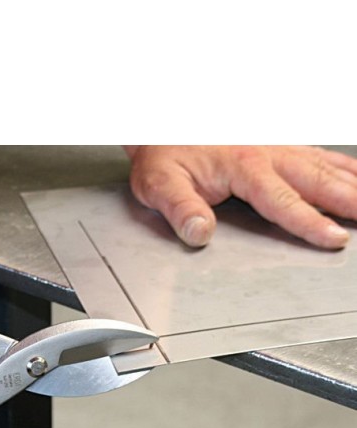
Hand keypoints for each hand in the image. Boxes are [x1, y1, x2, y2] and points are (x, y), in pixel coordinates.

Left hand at [124, 146, 356, 248]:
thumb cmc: (162, 152)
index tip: (335, 238)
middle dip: (350, 200)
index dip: (309, 222)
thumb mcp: (158, 183)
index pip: (281, 200)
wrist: (162, 120)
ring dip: (353, 183)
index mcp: (241, 165)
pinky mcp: (278, 142)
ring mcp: (276, 144)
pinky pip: (318, 154)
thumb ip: (180, 208)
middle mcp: (266, 151)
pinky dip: (343, 166)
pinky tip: (355, 176)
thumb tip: (200, 232)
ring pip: (324, 164)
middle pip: (316, 179)